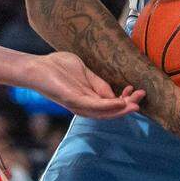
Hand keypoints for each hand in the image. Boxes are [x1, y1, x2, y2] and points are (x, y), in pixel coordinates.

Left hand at [26, 51, 144, 119]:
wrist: (37, 67)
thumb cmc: (57, 67)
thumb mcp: (84, 73)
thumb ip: (98, 83)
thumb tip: (114, 92)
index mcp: (88, 99)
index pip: (110, 104)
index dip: (125, 99)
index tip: (136, 89)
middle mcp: (84, 106)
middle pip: (109, 112)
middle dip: (127, 106)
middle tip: (141, 97)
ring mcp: (78, 104)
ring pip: (103, 113)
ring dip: (121, 110)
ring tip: (135, 105)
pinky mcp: (72, 100)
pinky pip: (92, 107)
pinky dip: (107, 107)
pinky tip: (119, 103)